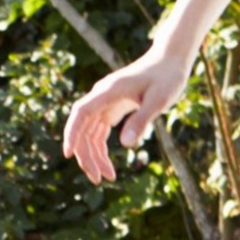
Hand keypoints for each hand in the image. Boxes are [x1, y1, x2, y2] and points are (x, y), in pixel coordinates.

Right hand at [64, 50, 189, 184]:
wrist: (171, 59)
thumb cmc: (167, 77)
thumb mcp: (159, 100)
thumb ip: (141, 120)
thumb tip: (126, 145)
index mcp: (108, 91)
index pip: (81, 113)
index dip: (72, 133)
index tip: (68, 154)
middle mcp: (102, 97)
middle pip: (83, 129)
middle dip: (86, 155)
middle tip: (97, 179)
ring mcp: (106, 103)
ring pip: (90, 133)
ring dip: (94, 156)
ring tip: (107, 177)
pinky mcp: (113, 108)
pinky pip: (100, 132)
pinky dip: (101, 149)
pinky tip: (110, 165)